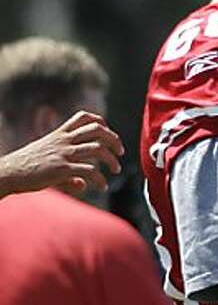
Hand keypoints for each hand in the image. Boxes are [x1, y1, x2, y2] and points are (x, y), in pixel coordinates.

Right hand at [0, 110, 123, 197]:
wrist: (9, 172)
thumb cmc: (27, 168)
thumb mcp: (49, 162)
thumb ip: (69, 171)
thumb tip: (84, 184)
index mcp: (59, 134)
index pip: (83, 118)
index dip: (101, 122)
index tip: (109, 134)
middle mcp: (63, 141)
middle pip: (97, 130)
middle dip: (114, 139)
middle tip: (120, 152)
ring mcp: (63, 154)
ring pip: (97, 149)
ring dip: (112, 160)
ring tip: (116, 170)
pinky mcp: (62, 169)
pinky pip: (90, 172)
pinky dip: (100, 179)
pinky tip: (102, 186)